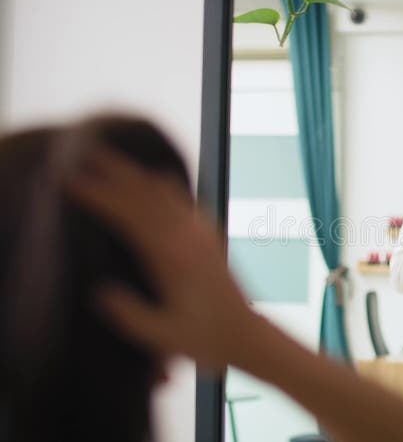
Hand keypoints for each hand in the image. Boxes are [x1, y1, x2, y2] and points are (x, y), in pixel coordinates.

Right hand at [67, 147, 258, 370]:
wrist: (246, 335)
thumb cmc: (204, 339)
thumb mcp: (161, 336)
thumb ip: (129, 314)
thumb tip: (99, 290)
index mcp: (172, 258)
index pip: (129, 215)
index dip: (100, 196)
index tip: (71, 182)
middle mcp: (188, 237)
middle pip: (146, 192)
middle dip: (115, 170)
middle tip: (86, 150)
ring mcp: (201, 233)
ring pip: (166, 191)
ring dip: (137, 173)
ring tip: (112, 158)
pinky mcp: (210, 236)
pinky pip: (185, 199)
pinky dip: (164, 184)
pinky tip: (154, 178)